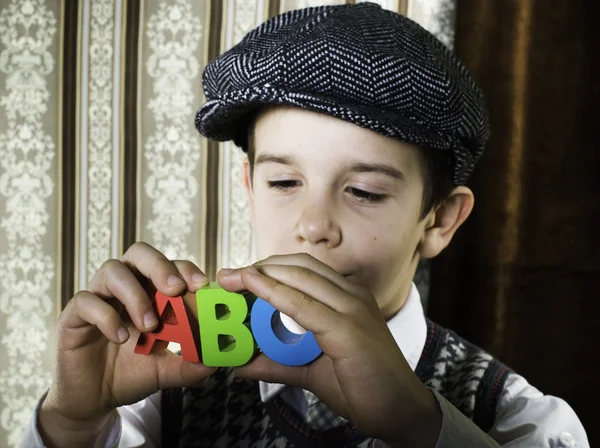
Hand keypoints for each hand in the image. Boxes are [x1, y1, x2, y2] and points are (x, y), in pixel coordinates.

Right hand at [39, 242, 214, 445]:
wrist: (93, 399)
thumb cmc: (131, 373)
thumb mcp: (165, 371)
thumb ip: (189, 366)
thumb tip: (215, 364)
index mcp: (149, 292)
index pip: (169, 266)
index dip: (185, 269)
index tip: (201, 285)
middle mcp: (124, 288)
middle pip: (139, 253)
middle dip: (160, 266)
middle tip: (175, 289)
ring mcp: (98, 297)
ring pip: (112, 270)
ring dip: (135, 294)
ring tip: (149, 326)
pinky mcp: (74, 315)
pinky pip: (86, 300)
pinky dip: (107, 316)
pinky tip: (120, 337)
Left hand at [217, 253, 440, 445]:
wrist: (400, 411)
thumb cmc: (362, 386)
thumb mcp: (311, 371)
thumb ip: (278, 364)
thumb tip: (241, 365)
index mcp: (348, 298)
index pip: (304, 269)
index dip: (269, 267)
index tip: (238, 276)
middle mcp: (352, 295)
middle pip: (299, 266)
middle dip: (259, 266)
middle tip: (226, 275)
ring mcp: (352, 308)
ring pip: (301, 277)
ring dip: (262, 275)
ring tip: (231, 278)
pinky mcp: (349, 329)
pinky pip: (304, 306)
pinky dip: (275, 293)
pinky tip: (254, 288)